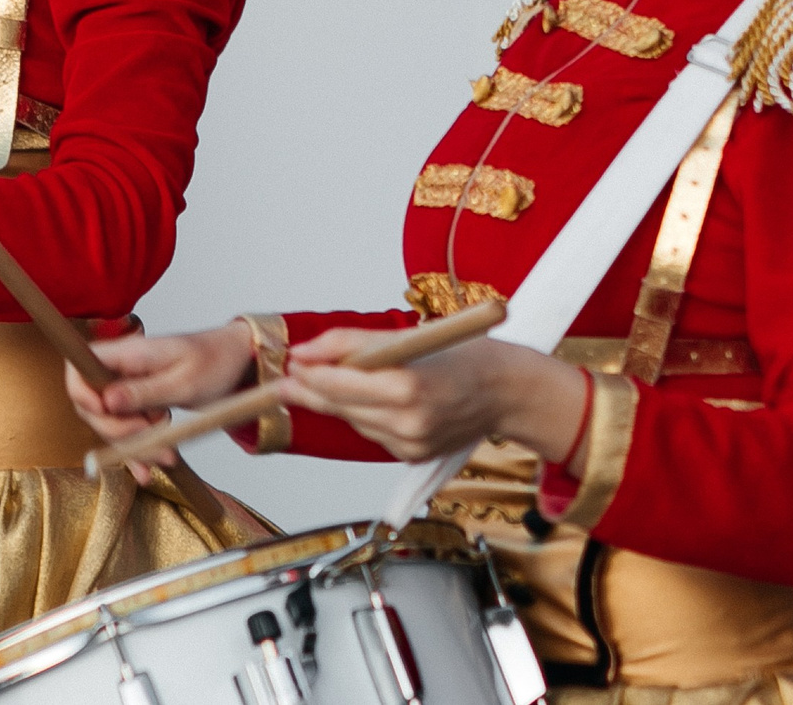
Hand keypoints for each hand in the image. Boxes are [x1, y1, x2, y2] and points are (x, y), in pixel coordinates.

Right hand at [66, 323, 256, 479]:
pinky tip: (146, 471)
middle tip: (152, 435)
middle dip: (117, 431)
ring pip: (111, 424)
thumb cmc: (213, 362)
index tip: (104, 413)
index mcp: (127, 353)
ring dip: (133, 447)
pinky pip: (127, 432)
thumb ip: (143, 391)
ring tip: (167, 455)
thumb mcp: (182, 382)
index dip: (81, 394)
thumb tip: (106, 402)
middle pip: (92, 405)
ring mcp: (128, 388)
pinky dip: (136, 454)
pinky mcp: (138, 405)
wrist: (235, 361)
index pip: (79, 368)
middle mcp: (121, 370)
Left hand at [282, 329, 586, 464]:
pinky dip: (363, 414)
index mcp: (408, 387)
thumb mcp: (407, 335)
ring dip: (335, 401)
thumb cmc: (463, 354)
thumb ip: (351, 344)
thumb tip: (305, 352)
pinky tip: (366, 399)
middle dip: (309, 390)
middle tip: (285, 378)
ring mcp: (411, 444)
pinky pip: (372, 432)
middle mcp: (408, 422)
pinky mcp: (413, 456)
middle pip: (339, 406)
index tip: (290, 362)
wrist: (508, 391)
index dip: (308, 373)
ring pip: (352, 420)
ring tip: (321, 381)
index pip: (338, 383)